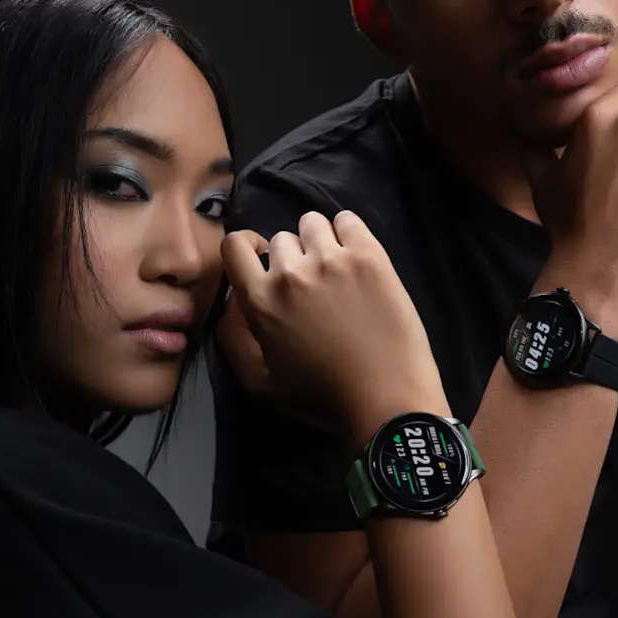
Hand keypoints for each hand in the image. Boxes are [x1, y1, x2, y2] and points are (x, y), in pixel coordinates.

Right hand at [220, 210, 446, 443]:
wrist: (385, 397)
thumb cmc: (321, 396)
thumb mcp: (259, 381)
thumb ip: (234, 338)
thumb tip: (231, 302)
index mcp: (260, 300)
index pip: (234, 246)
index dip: (249, 248)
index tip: (266, 260)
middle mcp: (291, 273)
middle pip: (282, 238)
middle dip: (293, 256)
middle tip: (314, 284)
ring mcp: (332, 260)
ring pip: (314, 224)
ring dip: (320, 241)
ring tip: (337, 267)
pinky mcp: (370, 256)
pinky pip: (349, 220)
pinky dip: (349, 231)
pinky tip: (357, 256)